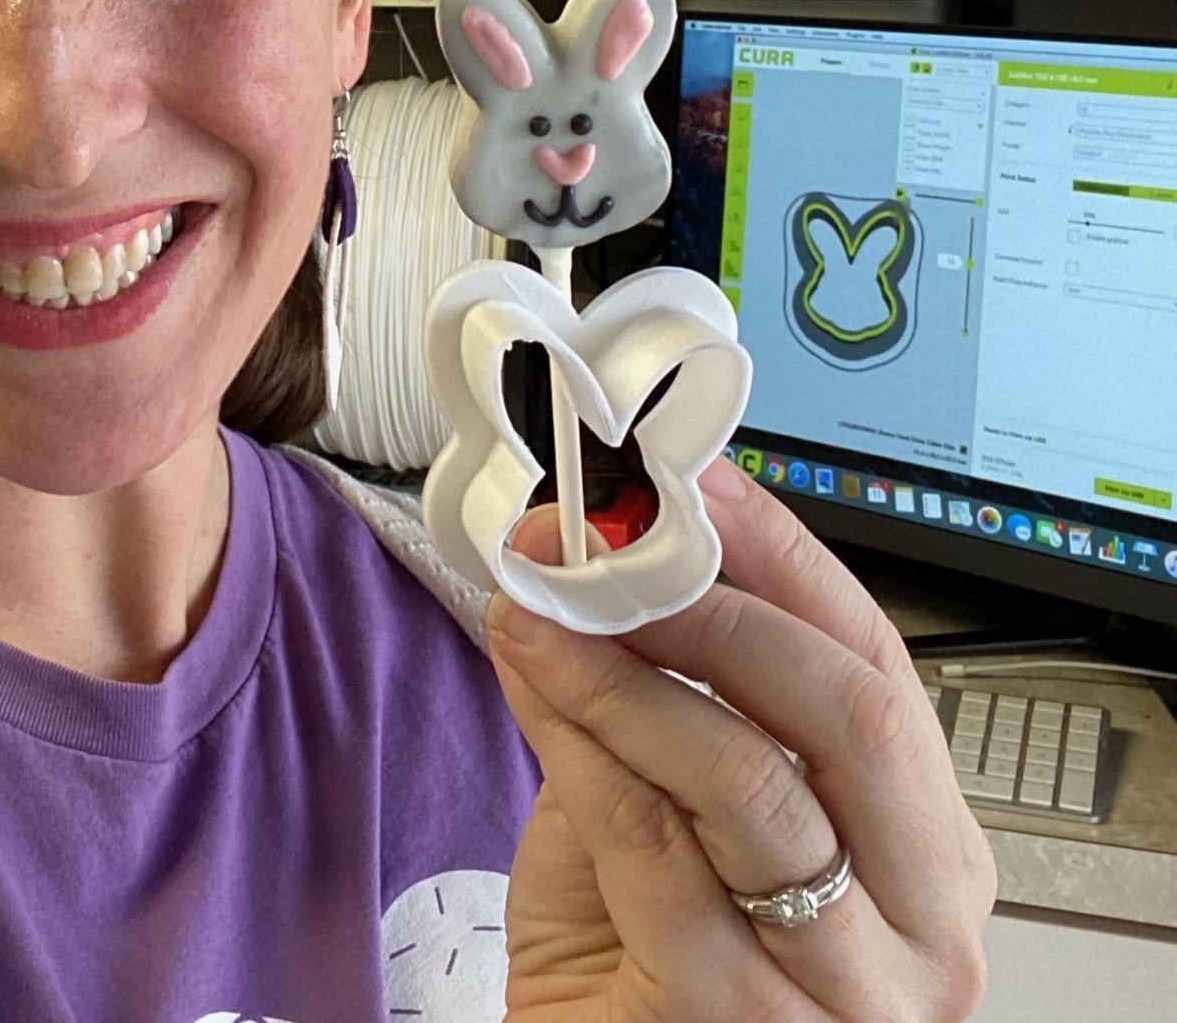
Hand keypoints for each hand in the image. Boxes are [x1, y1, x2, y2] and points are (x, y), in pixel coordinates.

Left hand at [486, 459, 994, 1022]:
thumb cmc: (638, 963)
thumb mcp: (674, 811)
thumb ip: (661, 703)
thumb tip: (597, 561)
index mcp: (924, 854)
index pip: (877, 668)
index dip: (783, 557)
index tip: (694, 485)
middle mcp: (917, 927)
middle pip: (847, 714)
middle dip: (713, 608)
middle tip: (603, 555)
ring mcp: (842, 987)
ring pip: (745, 777)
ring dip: (620, 670)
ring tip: (538, 611)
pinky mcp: (740, 1021)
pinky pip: (652, 844)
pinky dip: (577, 744)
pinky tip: (529, 688)